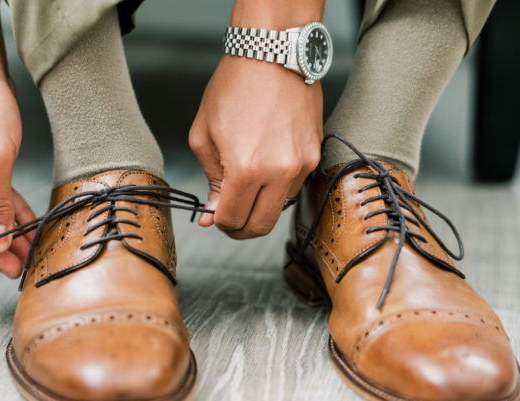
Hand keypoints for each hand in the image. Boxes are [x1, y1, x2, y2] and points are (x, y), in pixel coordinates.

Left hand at [189, 55, 322, 238]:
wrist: (273, 53)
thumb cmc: (234, 87)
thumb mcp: (204, 135)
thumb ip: (210, 180)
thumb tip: (214, 213)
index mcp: (246, 168)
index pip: (233, 220)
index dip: (220, 223)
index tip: (216, 216)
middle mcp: (279, 171)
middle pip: (261, 226)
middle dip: (241, 227)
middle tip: (230, 215)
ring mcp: (302, 164)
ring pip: (280, 207)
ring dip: (262, 204)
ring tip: (248, 179)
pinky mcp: (315, 154)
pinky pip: (295, 185)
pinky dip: (278, 184)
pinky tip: (267, 162)